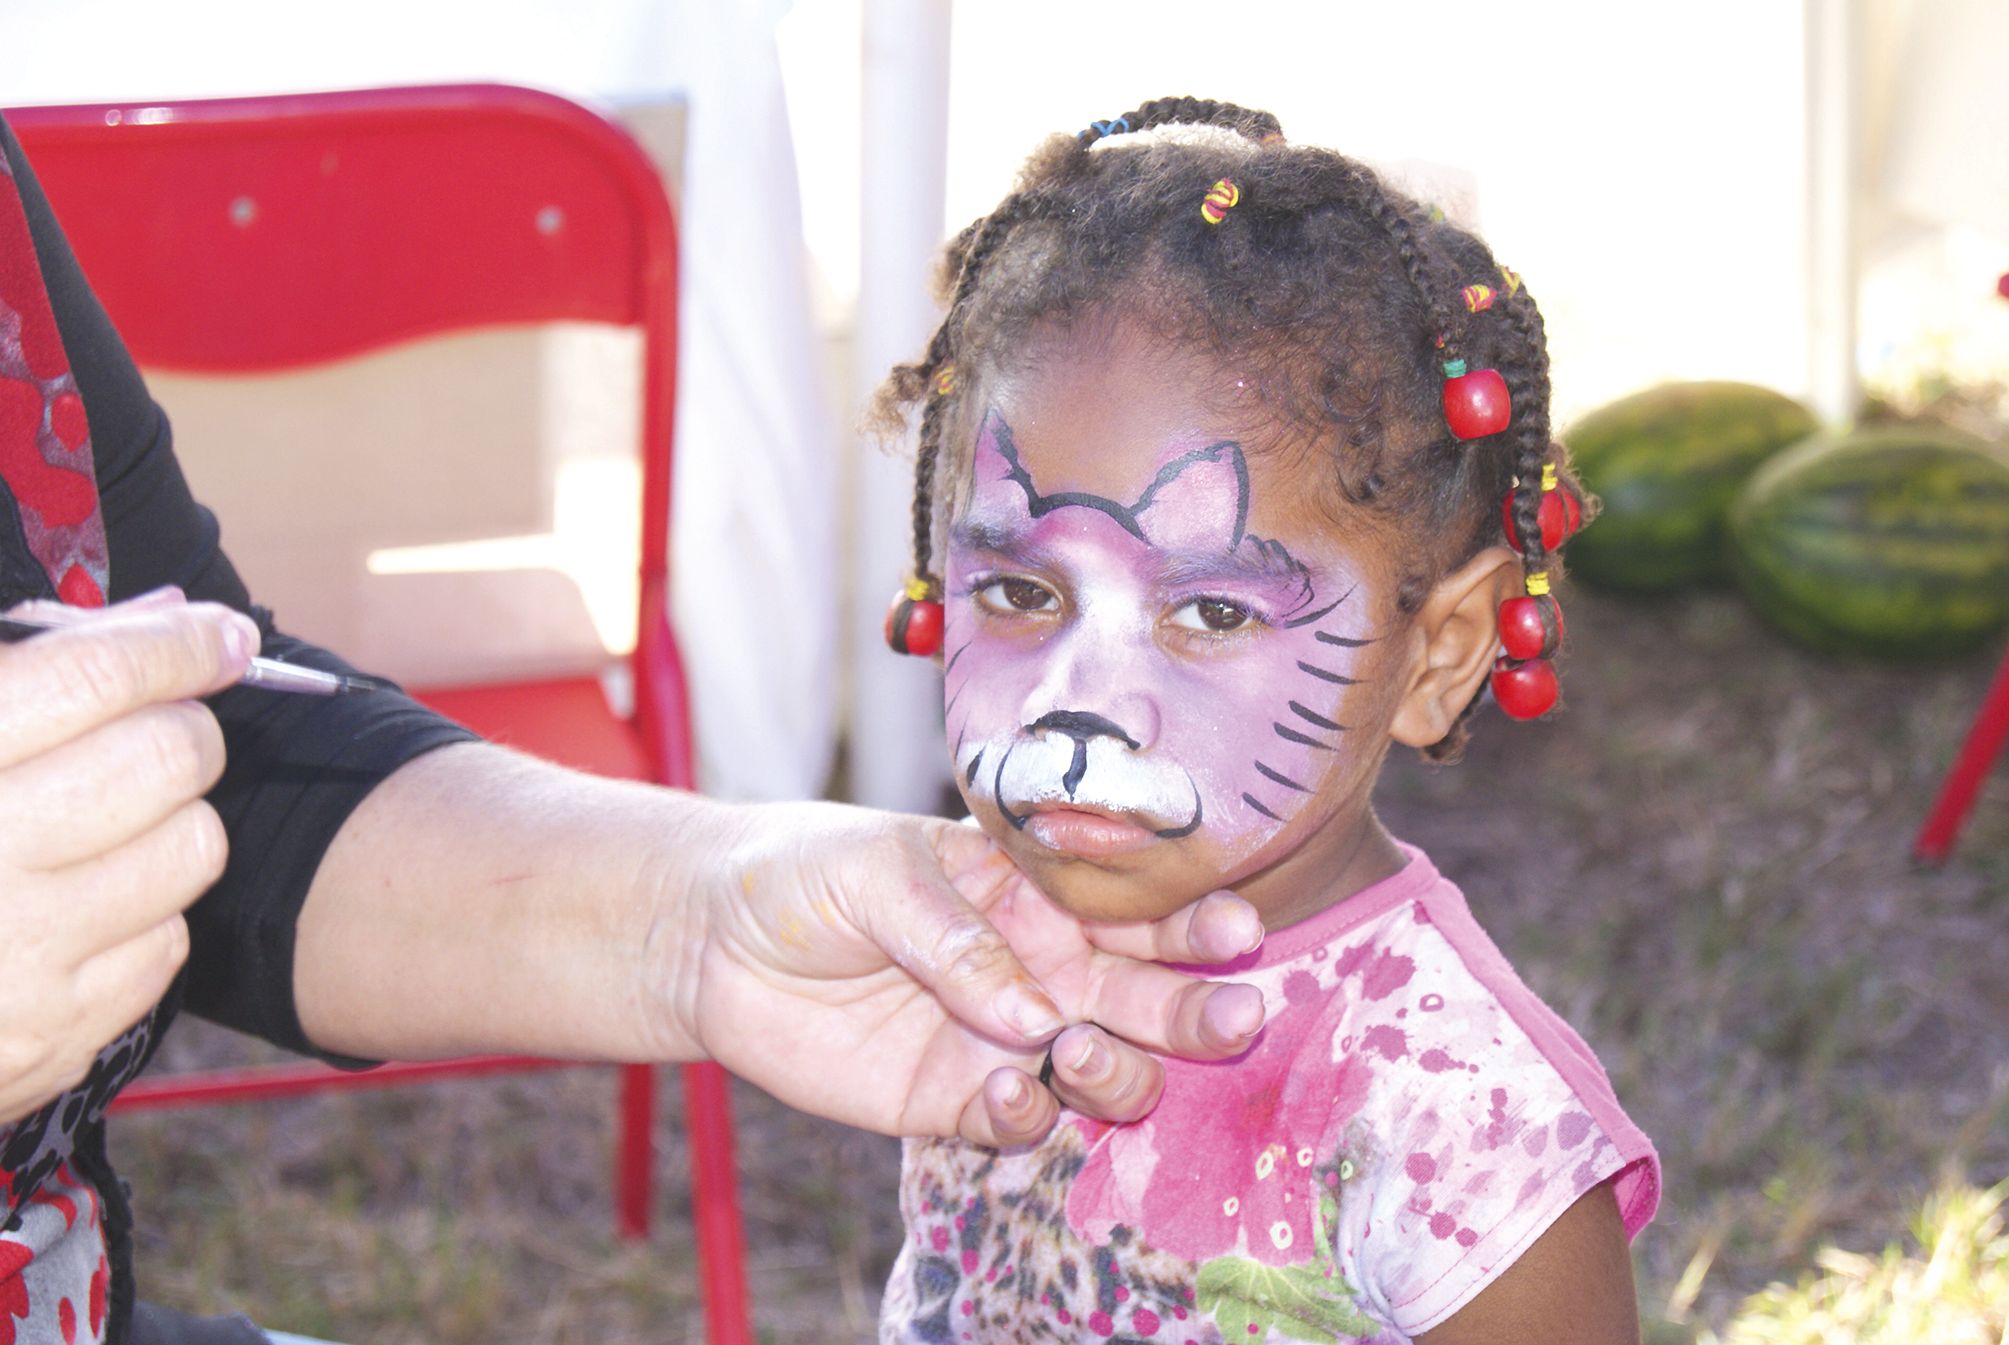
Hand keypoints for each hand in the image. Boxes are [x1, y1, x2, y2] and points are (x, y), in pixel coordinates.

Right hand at [0, 590, 256, 1122]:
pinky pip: (168, 941)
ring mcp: (17, 956)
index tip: (219, 633)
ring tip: (103, 826)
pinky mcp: (51, 1034)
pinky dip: (141, 915)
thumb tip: (159, 617)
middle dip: (180, 731)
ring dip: (171, 823)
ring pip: (192, 847)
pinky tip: (76, 909)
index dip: (176, 643)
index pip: (96, 675)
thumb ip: (23, 661)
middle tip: (154, 731)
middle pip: (168, 757)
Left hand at [674, 801, 1266, 1145]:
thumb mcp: (884, 873)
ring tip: (1078, 1052)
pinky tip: (1006, 1094)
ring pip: (1104, 1074)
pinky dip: (1026, 1118)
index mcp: (1038, 897)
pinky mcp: (951, 1101)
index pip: (1137, 910)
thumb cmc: (808, 874)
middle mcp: (1040, 972)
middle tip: (1234, 1017)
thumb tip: (1038, 1016)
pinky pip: (1018, 1125)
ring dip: (1117, 1073)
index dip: (1195, 921)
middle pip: (1147, 1000)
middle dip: (1199, 1011)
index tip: (1236, 929)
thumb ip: (961, 940)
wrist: (713, 941)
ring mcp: (1001, 1041)